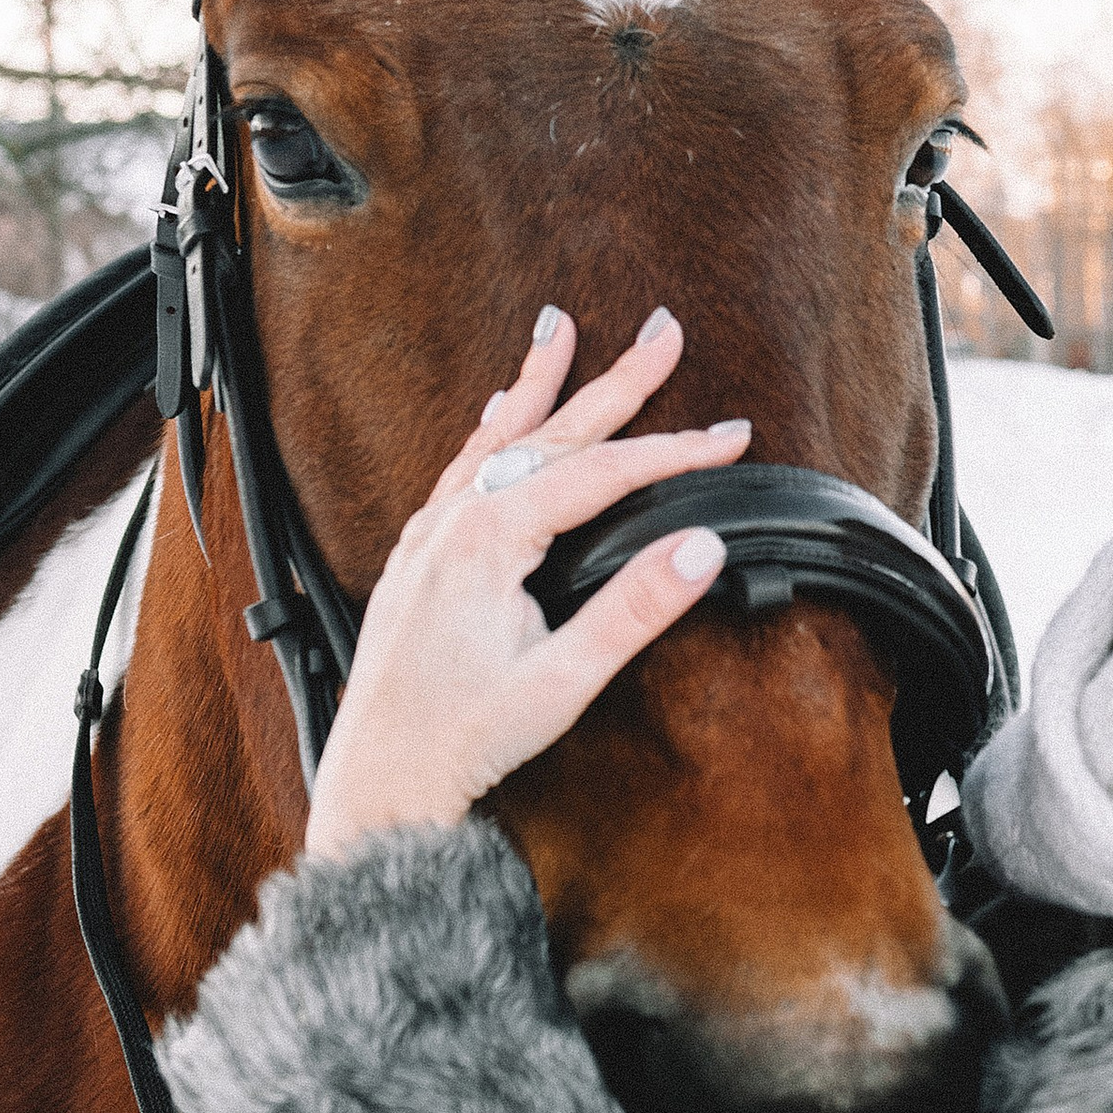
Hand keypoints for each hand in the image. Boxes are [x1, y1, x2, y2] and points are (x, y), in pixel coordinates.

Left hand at [304, 304, 748, 857]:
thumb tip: (700, 549)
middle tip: (664, 330)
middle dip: (615, 381)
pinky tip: (499, 415)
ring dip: (540, 385)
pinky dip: (493, 432)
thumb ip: (634, 608)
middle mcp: (454, 522)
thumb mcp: (564, 679)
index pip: (602, 473)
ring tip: (561, 330)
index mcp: (490, 539)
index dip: (674, 450)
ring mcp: (431, 536)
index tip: (732, 435)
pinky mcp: (420, 558)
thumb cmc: (463, 738)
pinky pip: (462, 470)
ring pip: (498, 439)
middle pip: (551, 433)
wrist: (380, 782)